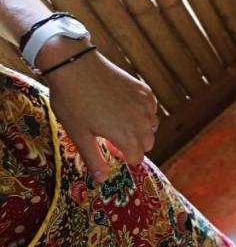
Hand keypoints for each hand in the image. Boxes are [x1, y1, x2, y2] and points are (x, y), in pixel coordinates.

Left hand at [43, 47, 157, 181]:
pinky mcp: (144, 90)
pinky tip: (125, 106)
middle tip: (111, 136)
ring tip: (118, 122)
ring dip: (140, 129)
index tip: (108, 148)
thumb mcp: (79, 135)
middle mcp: (142, 122)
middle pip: (148, 143)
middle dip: (134, 145)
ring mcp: (145, 104)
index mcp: (127, 136)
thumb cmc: (73, 103)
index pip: (137, 158)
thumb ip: (94, 159)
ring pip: (152, 126)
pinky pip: (151, 108)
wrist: (75, 66)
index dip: (123, 157)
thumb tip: (102, 180)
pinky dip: (143, 112)